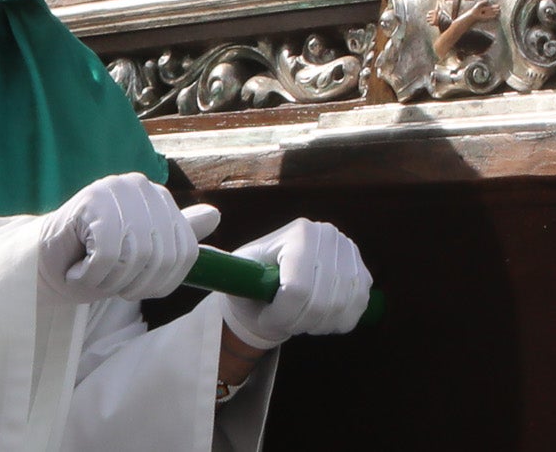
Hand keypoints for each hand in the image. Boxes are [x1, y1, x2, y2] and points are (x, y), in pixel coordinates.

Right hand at [37, 172, 198, 301]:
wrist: (44, 265)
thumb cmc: (93, 264)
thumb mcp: (142, 258)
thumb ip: (177, 239)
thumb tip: (216, 216)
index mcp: (161, 201)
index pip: (185, 254)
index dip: (160, 283)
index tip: (133, 285)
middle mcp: (143, 188)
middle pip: (162, 257)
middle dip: (133, 283)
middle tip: (107, 279)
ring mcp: (117, 188)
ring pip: (135, 257)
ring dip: (109, 281)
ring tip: (91, 272)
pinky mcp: (92, 199)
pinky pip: (107, 255)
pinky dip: (90, 275)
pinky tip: (78, 268)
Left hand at [219, 218, 371, 347]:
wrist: (279, 287)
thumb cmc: (252, 283)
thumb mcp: (234, 273)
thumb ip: (219, 266)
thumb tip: (192, 256)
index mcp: (298, 232)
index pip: (297, 289)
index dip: (281, 315)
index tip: (266, 317)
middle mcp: (329, 234)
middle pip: (320, 302)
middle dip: (297, 322)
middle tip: (283, 320)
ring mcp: (350, 252)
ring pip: (340, 309)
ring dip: (316, 324)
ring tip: (299, 318)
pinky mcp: (363, 272)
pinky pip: (356, 311)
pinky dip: (336, 323)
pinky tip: (319, 318)